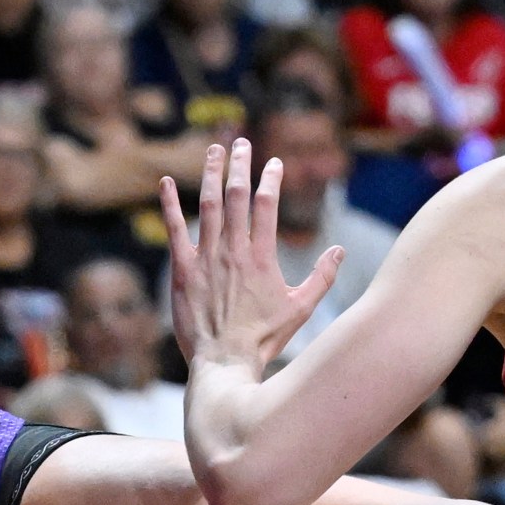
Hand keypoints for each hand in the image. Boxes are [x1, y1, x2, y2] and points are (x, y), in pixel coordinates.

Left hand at [163, 139, 343, 370]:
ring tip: (213, 150)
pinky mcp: (183, 270)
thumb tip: (340, 250)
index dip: (271, 179)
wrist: (225, 360)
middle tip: (241, 143)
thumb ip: (322, 277)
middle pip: (237, 195)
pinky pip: (174, 229)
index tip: (273, 164)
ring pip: (208, 204)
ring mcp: (206, 258)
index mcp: (262, 256)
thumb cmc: (263, 338)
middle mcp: (233, 250)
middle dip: (240, 165)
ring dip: (210, 174)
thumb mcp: (301, 309)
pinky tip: (164, 183)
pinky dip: (169, 204)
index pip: (266, 205)